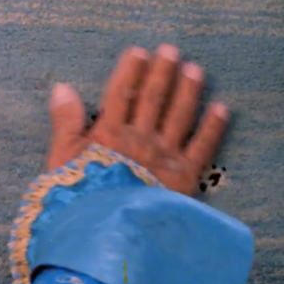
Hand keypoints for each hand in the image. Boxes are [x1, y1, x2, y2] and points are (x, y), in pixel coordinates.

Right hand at [45, 45, 228, 195]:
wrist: (107, 233)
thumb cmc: (79, 197)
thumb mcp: (61, 160)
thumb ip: (64, 123)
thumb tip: (62, 87)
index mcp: (109, 133)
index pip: (120, 95)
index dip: (130, 72)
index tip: (139, 52)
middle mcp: (140, 138)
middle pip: (153, 100)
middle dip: (162, 73)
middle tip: (171, 51)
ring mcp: (165, 156)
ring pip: (179, 116)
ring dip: (188, 91)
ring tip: (195, 70)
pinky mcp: (185, 176)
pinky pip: (203, 146)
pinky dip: (213, 127)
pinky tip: (222, 108)